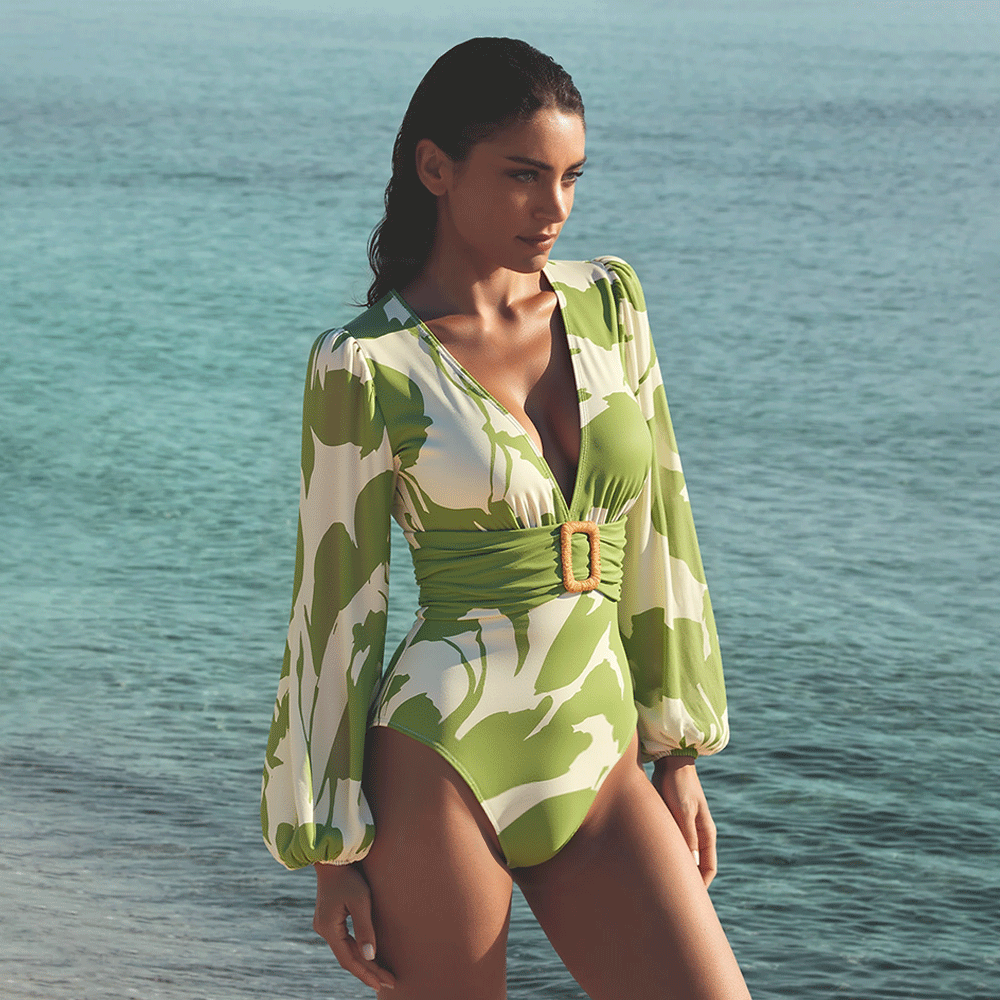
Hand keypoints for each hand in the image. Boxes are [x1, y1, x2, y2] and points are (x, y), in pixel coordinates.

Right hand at [313, 862, 395, 991]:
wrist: (334, 856)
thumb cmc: (349, 876)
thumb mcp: (360, 901)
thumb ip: (365, 929)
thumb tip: (370, 957)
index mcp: (329, 929)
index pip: (349, 960)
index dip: (366, 973)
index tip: (381, 984)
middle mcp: (324, 930)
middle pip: (348, 957)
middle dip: (368, 971)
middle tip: (388, 983)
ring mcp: (325, 924)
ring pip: (346, 950)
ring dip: (363, 962)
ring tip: (381, 974)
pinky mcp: (330, 918)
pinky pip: (345, 940)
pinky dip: (357, 950)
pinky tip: (368, 955)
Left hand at [651, 756, 717, 886]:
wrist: (669, 760)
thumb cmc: (678, 784)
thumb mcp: (683, 811)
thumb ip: (687, 836)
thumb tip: (690, 865)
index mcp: (706, 833)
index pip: (708, 868)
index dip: (700, 886)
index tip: (688, 900)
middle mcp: (697, 833)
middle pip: (694, 864)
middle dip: (684, 879)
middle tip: (668, 894)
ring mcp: (684, 826)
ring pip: (679, 854)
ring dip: (671, 865)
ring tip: (656, 880)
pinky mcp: (670, 820)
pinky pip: (668, 842)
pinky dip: (663, 852)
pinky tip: (647, 858)